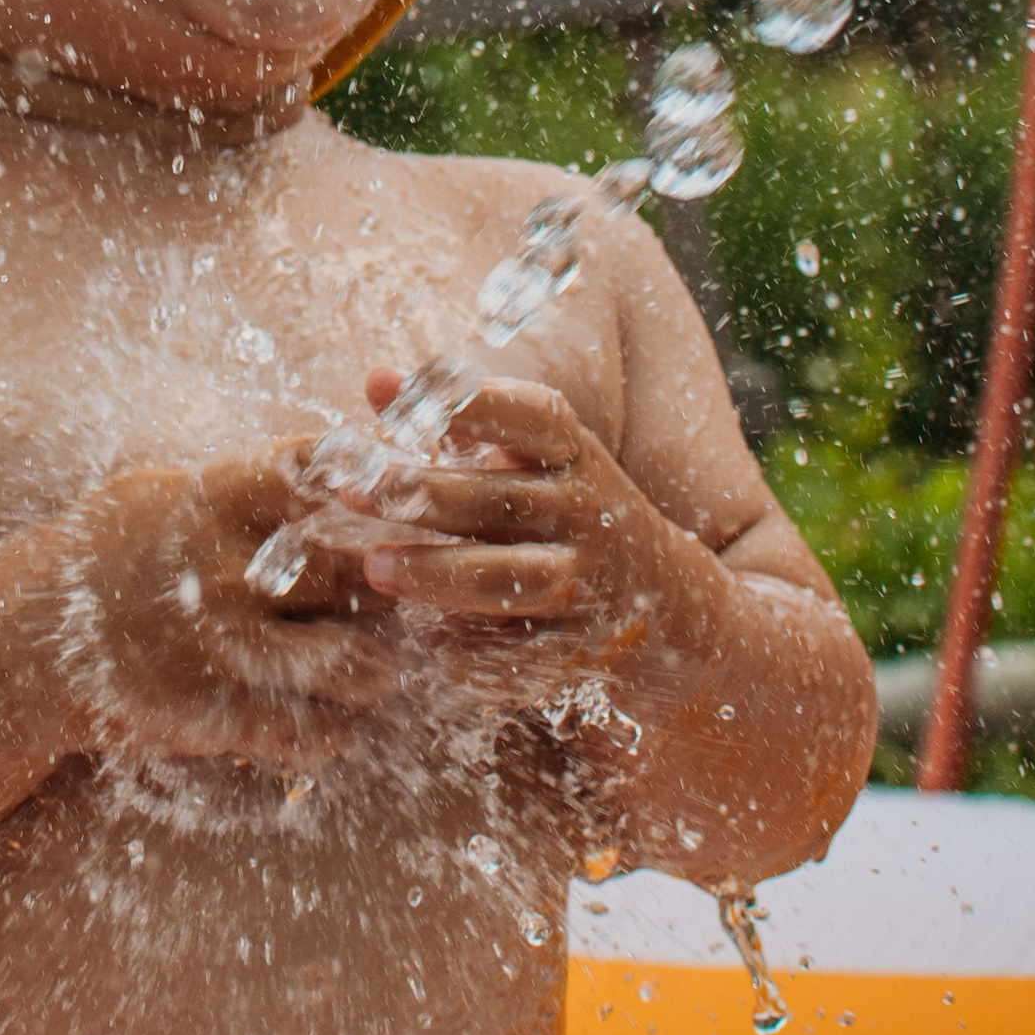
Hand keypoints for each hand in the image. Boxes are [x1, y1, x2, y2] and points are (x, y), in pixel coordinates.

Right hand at [53, 443, 401, 770]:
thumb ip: (241, 484)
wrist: (19, 647)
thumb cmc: (98, 558)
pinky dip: (339, 729)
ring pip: (351, 662)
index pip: (321, 473)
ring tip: (386, 663)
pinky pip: (312, 733)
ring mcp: (220, 647)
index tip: (398, 500)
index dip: (374, 484)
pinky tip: (339, 718)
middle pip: (354, 571)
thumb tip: (330, 461)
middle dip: (391, 586)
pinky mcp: (213, 717)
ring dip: (381, 667)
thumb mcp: (157, 495)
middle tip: (408, 593)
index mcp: (211, 501)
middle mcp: (223, 570)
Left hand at [351, 373, 721, 714]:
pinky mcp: (586, 650)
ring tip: (375, 568)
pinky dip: (474, 653)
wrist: (684, 619)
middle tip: (350, 489)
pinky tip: (424, 647)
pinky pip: (522, 655)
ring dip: (438, 573)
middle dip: (422, 492)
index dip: (466, 400)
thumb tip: (373, 379)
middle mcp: (586, 512)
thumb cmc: (576, 522)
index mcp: (575, 456)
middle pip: (497, 498)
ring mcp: (588, 583)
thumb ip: (457, 426)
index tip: (395, 391)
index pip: (528, 415)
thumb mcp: (537, 464)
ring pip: (507, 578)